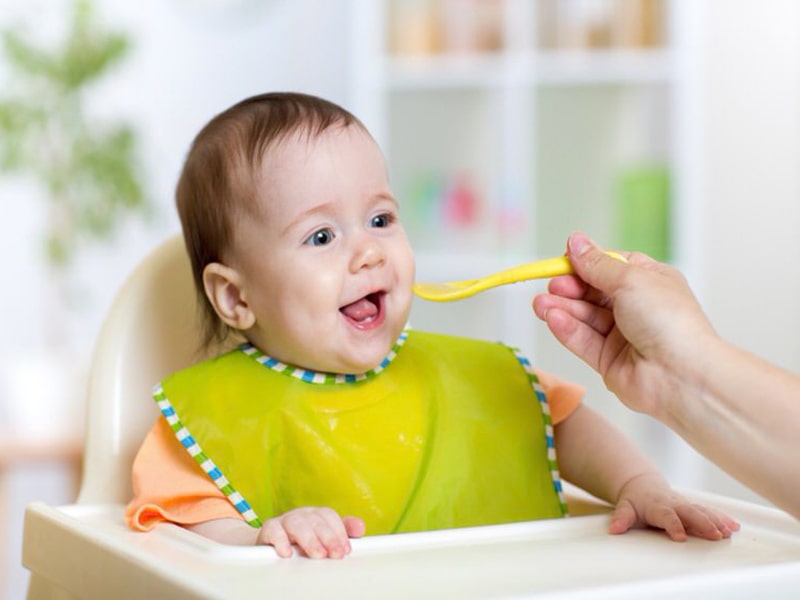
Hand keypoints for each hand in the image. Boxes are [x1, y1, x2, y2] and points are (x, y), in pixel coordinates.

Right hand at [257, 507, 365, 558]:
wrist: (271, 542)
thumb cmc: (302, 539)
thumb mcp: (324, 535)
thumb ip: (343, 530)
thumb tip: (361, 527)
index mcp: (316, 514)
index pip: (330, 516)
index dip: (339, 532)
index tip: (345, 549)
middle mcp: (302, 514)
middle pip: (317, 521)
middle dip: (329, 537)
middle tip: (336, 554)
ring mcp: (285, 520)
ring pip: (297, 524)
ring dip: (309, 539)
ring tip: (318, 554)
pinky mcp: (269, 529)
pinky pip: (274, 531)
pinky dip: (280, 540)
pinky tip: (287, 553)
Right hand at [532, 232, 716, 418]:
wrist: (681, 375)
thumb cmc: (669, 321)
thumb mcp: (630, 279)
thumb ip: (597, 264)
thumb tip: (576, 241)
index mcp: (650, 282)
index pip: (610, 266)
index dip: (586, 263)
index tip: (563, 259)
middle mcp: (637, 307)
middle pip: (593, 293)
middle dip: (570, 288)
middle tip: (552, 285)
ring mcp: (623, 336)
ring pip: (584, 317)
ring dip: (561, 309)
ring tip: (539, 304)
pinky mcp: (609, 361)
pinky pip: (583, 340)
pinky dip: (567, 329)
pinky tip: (552, 319)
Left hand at [609, 473, 739, 540]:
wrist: (642, 485)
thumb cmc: (634, 500)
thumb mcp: (624, 508)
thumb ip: (621, 518)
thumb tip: (614, 529)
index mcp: (657, 505)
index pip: (666, 516)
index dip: (673, 525)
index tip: (680, 537)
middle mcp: (674, 504)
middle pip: (690, 512)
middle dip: (703, 523)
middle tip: (716, 535)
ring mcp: (685, 504)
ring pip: (703, 511)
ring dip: (717, 521)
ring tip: (729, 531)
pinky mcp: (693, 507)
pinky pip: (709, 511)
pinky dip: (722, 518)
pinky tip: (734, 526)